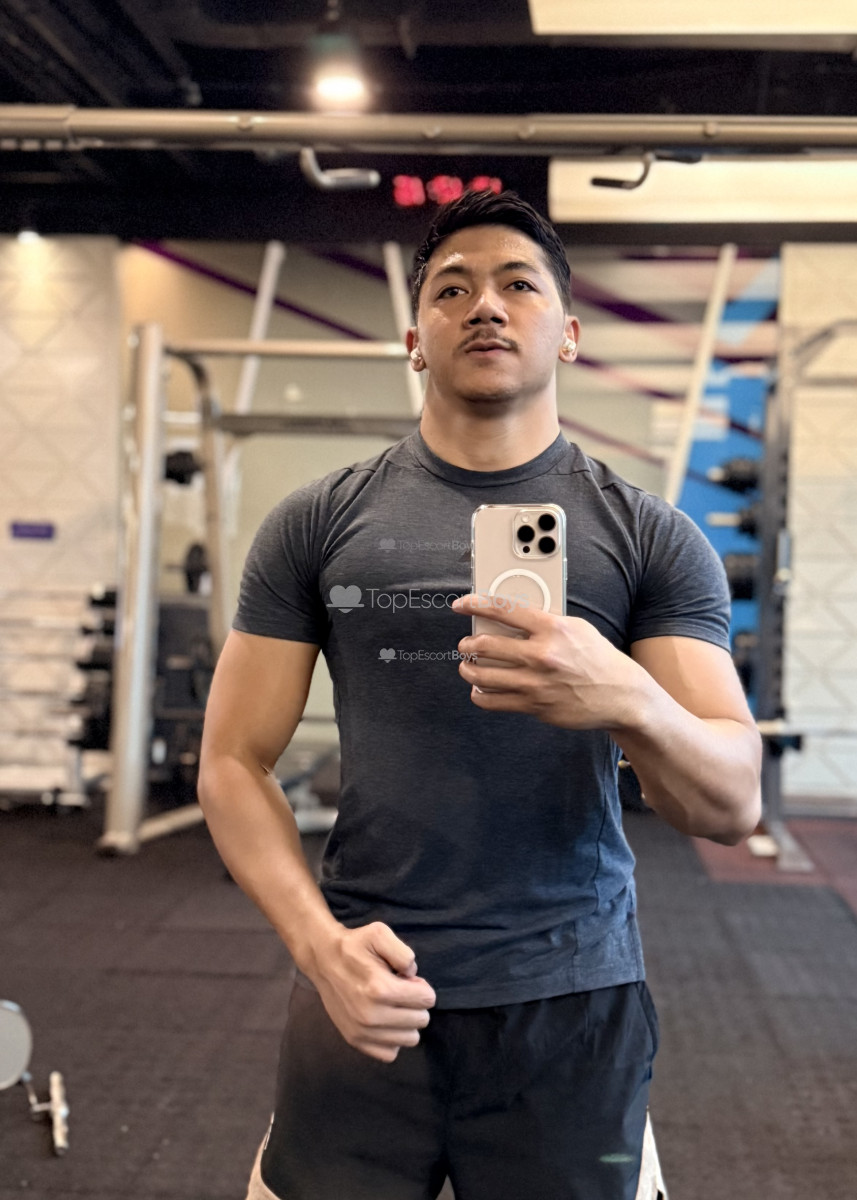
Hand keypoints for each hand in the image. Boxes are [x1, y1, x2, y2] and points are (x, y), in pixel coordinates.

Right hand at [311, 921, 435, 1062]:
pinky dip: (392, 1038)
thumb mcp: (380, 933)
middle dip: (416, 1003)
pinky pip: (390, 1053)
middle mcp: (371, 1015)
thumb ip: (404, 953)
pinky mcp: (355, 1040)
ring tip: (393, 1005)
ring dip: (406, 1022)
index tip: (407, 979)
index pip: (427, 999)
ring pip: (410, 1039)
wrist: (323, 959)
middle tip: (399, 990)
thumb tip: (413, 976)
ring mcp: (362, 1031)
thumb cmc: (355, 945)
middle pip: (421, 1020)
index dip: (421, 986)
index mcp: (380, 989)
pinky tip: (385, 1021)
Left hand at [452, 593, 652, 731]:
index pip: (504, 610)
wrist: (621, 696)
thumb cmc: (599, 659)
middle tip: (465, 644)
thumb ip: (545, 621)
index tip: (462, 605)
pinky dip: (480, 695)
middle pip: (486, 645)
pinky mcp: (535, 707)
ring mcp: (536, 683)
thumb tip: (512, 617)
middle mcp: (542, 655)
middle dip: (468, 644)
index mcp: (553, 629)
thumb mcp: (576, 628)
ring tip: (467, 666)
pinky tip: (479, 690)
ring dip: (468, 669)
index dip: (476, 605)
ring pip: (483, 676)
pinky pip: (493, 702)